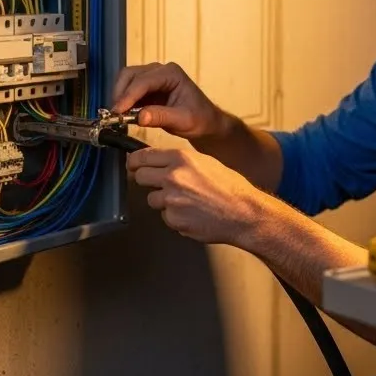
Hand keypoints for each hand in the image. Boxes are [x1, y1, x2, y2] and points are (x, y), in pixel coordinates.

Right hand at [111, 62, 225, 141]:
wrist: (206, 124)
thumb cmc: (200, 119)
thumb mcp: (182, 120)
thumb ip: (161, 117)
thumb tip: (139, 117)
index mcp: (172, 73)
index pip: (144, 81)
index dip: (128, 96)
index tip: (117, 112)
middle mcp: (160, 71)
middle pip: (131, 75)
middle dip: (120, 93)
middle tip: (114, 115)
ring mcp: (153, 78)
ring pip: (127, 80)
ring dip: (120, 96)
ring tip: (118, 116)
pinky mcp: (147, 89)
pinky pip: (129, 90)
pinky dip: (124, 101)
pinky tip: (124, 115)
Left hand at [126, 147, 264, 245]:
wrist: (243, 212)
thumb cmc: (229, 187)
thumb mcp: (205, 162)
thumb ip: (180, 161)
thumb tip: (160, 162)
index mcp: (180, 158)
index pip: (142, 157)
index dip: (135, 162)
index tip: (133, 165)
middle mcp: (172, 177)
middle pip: (140, 177)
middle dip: (147, 181)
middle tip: (160, 185)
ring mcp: (171, 200)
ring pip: (152, 199)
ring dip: (163, 201)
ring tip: (186, 201)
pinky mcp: (174, 219)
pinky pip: (165, 216)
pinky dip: (175, 216)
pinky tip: (192, 213)